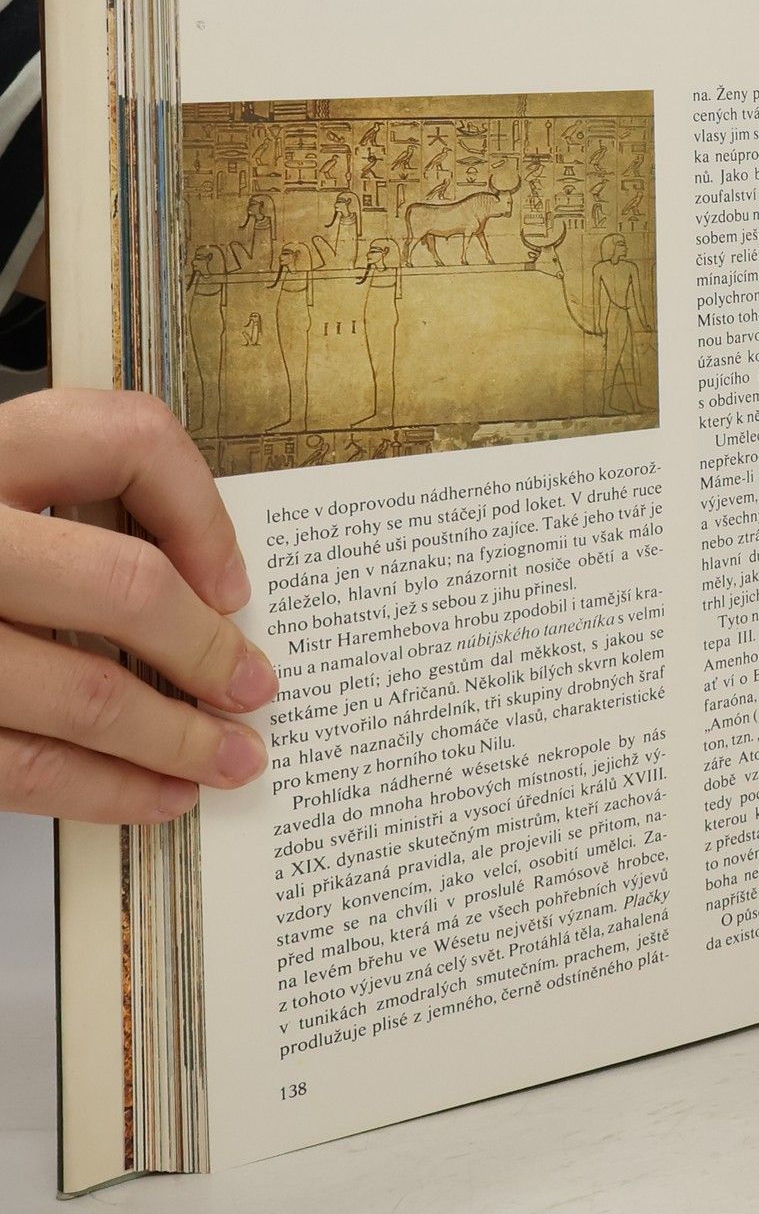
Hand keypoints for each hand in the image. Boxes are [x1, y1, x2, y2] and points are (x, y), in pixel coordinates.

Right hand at [0, 390, 276, 822]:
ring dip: (176, 740)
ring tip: (230, 759)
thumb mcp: (12, 475)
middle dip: (208, 649)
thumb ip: (99, 493)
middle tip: (255, 687)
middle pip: (123, 586)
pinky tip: (155, 794)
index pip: (127, 443)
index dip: (202, 512)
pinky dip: (104, 791)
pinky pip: (21, 768)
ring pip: (82, 696)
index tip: (235, 581)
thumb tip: (213, 586)